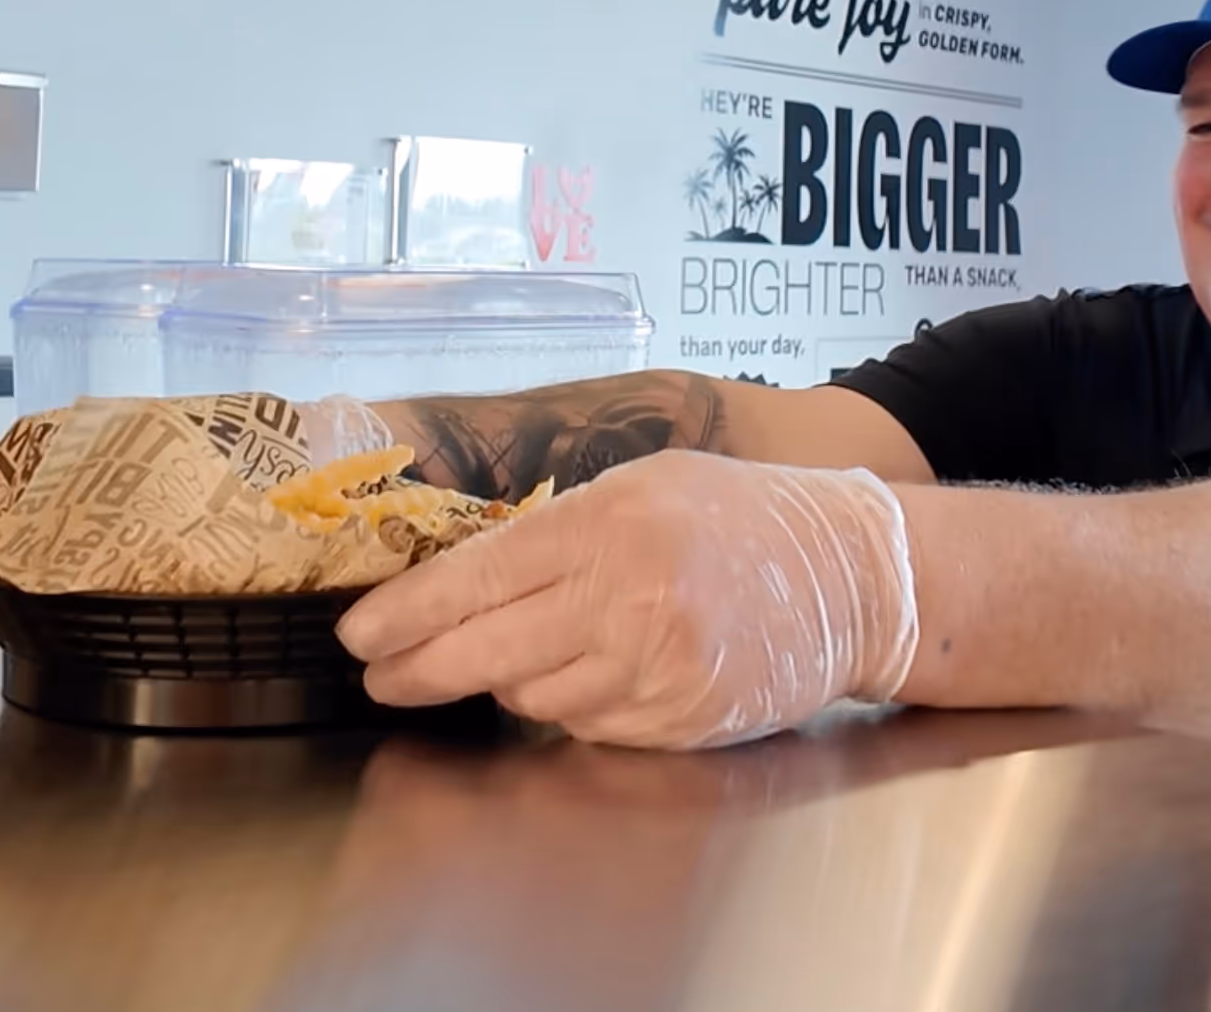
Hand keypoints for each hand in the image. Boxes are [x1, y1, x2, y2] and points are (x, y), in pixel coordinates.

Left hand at [336, 450, 916, 748]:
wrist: (850, 575)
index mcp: (607, 528)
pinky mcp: (679, 722)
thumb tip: (460, 575)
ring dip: (504, 680)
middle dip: (418, 669)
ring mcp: (655, 672)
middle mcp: (626, 603)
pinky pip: (587, 724)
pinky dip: (570, 703)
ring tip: (502, 655)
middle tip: (382, 675)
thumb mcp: (642, 485)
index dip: (407, 614)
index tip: (360, 633)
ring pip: (531, 696)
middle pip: (484, 653)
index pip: (476, 580)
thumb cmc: (740, 516)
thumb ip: (555, 529)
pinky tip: (583, 672)